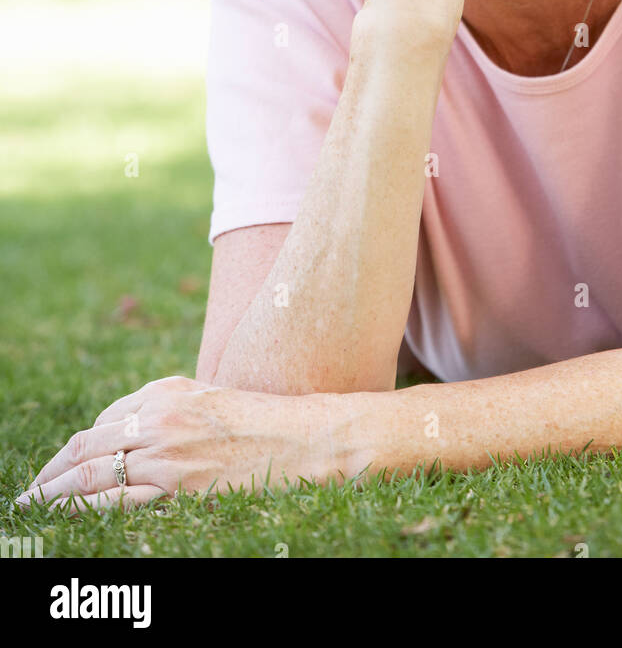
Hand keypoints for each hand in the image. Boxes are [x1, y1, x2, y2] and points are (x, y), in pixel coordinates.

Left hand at [13, 375, 351, 513]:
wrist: (305, 440)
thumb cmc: (262, 420)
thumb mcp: (208, 398)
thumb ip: (168, 407)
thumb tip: (127, 427)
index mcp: (167, 392)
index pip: (103, 420)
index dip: (75, 447)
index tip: (61, 464)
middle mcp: (159, 419)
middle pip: (87, 446)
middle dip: (52, 470)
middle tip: (31, 489)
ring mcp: (167, 455)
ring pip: (91, 475)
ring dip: (55, 492)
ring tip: (37, 504)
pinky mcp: (178, 488)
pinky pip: (116, 502)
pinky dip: (84, 509)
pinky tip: (69, 514)